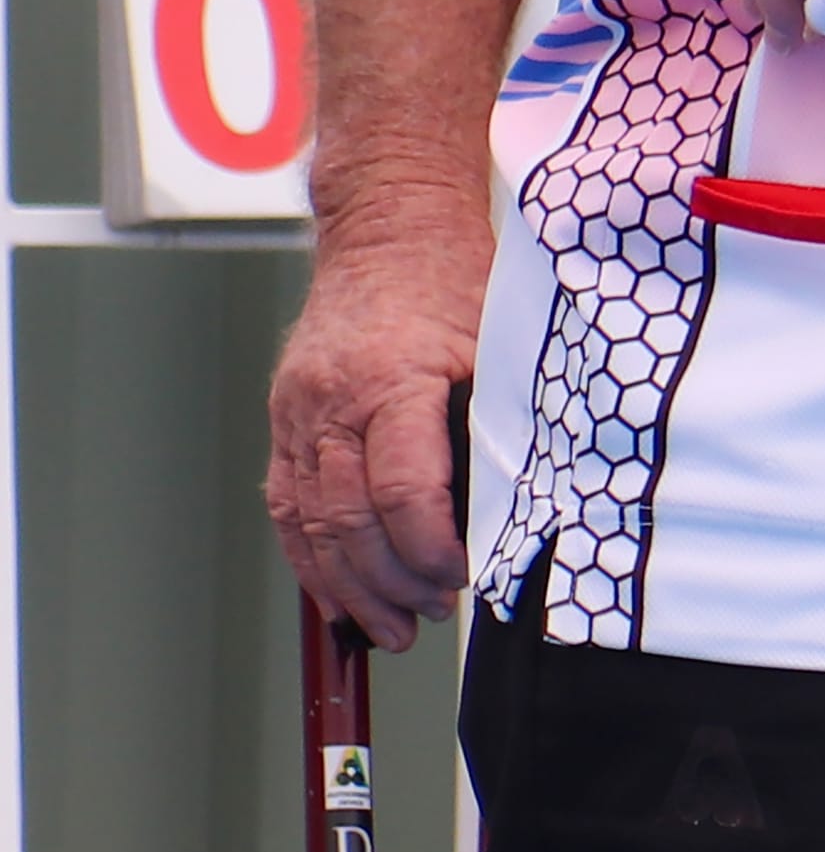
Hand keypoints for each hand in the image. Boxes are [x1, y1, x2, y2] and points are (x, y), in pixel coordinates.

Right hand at [266, 201, 490, 648]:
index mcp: (390, 379)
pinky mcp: (285, 418)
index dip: (430, 549)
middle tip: (428, 615)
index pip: (400, 490)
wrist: (389, 224)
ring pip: (308, 521)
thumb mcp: (495, 344)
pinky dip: (309, 556)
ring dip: (347, 585)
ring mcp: (298, 411)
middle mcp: (330, 400)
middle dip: (389, 582)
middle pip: (347, 519)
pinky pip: (286, 503)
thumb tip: (512, 510)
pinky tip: (337, 593)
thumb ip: (495, 425)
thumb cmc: (452, 278)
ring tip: (387, 627)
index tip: (460, 577)